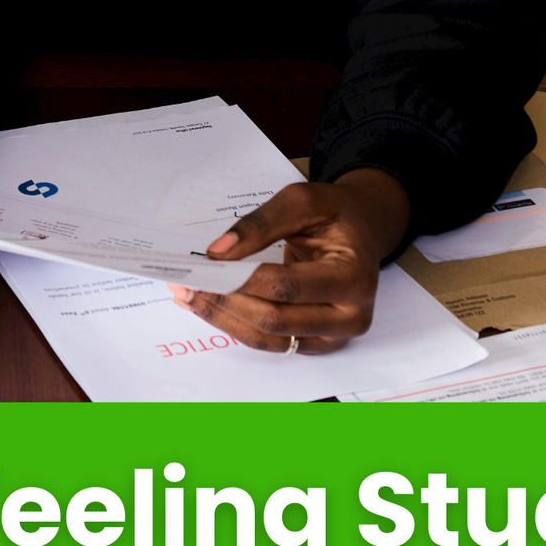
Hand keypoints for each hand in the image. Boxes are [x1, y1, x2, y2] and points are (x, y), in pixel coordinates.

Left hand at [167, 168, 411, 352]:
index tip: (205, 266)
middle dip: (225, 301)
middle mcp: (351, 316)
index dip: (242, 279)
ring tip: (185, 295)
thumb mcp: (304, 201)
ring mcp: (333, 337)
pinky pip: (269, 342)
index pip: (288, 286)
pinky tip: (206, 306)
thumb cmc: (335, 215)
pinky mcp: (315, 344)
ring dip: (222, 319)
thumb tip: (218, 252)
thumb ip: (261, 223)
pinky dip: (234, 325)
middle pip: (274, 319)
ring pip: (267, 339)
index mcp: (354, 277)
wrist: (360, 234)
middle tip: (185, 282)